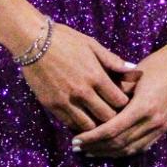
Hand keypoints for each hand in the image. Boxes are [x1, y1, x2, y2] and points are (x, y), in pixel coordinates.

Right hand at [21, 21, 138, 130]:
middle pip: (107, 117)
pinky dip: (78, 125)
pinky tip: (82, 119)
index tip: (123, 102)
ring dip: (96, 124)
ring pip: (89, 126)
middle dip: (113, 117)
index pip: (119, 101)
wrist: (33, 41)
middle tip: (113, 114)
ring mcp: (66, 100)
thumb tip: (133, 71)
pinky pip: (70, 124)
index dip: (124, 104)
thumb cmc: (65, 40)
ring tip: (98, 119)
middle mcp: (82, 92)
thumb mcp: (92, 45)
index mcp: (95, 76)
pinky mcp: (51, 106)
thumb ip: (113, 61)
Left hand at [71, 38, 166, 158]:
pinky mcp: (165, 128)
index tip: (75, 139)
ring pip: (130, 149)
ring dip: (108, 152)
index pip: (111, 131)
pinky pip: (142, 146)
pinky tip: (111, 150)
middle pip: (118, 143)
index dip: (91, 138)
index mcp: (143, 107)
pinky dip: (124, 151)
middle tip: (76, 147)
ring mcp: (161, 127)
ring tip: (90, 151)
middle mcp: (153, 121)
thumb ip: (116, 94)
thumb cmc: (158, 64)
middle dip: (95, 147)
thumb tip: (91, 108)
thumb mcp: (133, 76)